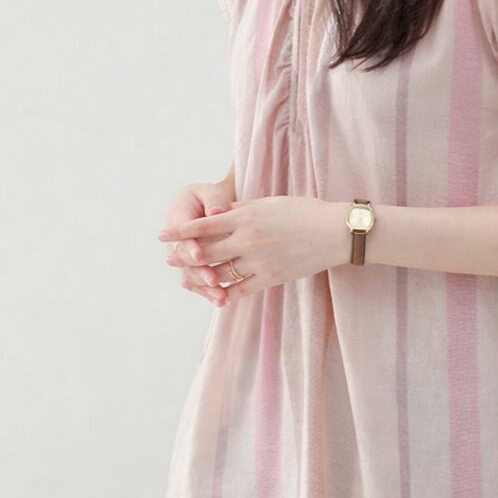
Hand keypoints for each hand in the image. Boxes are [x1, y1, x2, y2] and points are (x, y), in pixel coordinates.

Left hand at [159, 195, 350, 301]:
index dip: (180, 232)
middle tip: (169, 259)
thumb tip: (219, 215)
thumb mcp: (270, 203)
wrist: (335, 232)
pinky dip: (226, 293)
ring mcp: (259, 261)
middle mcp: (248, 240)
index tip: (162, 236)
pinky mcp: (271, 278)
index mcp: (246, 217)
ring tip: (190, 278)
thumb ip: (243, 211)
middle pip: (206, 252)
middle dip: (185, 256)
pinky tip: (216, 294)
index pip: (203, 225)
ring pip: (220, 273)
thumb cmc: (304, 211)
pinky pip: (240, 290)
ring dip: (202, 277)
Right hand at [163, 181, 234, 306]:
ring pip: (190, 275)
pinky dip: (208, 292)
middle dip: (198, 271)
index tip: (200, 255)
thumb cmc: (210, 198)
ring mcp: (183, 257)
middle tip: (213, 281)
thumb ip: (213, 201)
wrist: (205, 207)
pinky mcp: (192, 268)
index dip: (190, 246)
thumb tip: (217, 212)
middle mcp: (176, 241)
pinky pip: (197, 283)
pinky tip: (223, 301)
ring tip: (221, 297)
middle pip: (184, 260)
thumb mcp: (210, 192)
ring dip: (204, 287)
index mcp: (178, 218)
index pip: (182, 234)